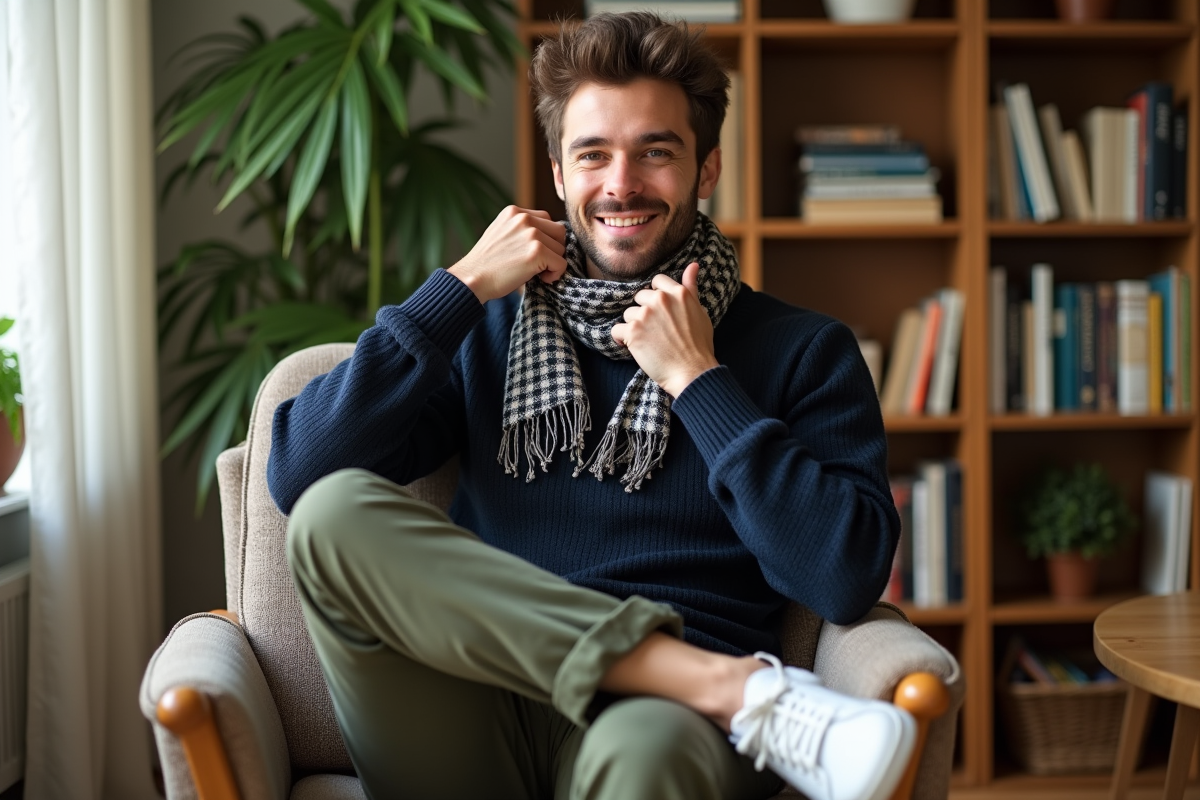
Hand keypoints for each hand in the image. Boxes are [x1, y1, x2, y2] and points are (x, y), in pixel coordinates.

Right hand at [448, 206, 567, 302]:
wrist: (471, 279)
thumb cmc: (486, 264)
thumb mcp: (501, 234)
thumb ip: (521, 229)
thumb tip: (550, 237)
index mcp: (514, 211)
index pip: (546, 220)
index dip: (545, 239)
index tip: (531, 253)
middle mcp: (523, 218)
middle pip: (559, 231)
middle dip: (553, 249)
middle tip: (537, 264)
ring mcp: (531, 234)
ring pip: (561, 248)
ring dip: (553, 263)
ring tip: (535, 272)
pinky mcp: (537, 252)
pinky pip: (561, 263)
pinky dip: (555, 274)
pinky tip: (540, 279)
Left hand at [610, 262, 718, 397]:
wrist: (692, 371)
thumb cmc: (698, 345)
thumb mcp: (700, 311)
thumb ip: (691, 287)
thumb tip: (693, 265)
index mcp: (678, 292)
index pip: (656, 282)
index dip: (656, 296)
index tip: (660, 312)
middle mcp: (660, 300)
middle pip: (640, 297)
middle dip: (644, 312)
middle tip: (656, 331)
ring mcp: (645, 314)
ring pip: (628, 314)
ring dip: (634, 327)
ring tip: (648, 342)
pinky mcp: (633, 331)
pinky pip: (617, 330)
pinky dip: (621, 339)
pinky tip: (633, 348)